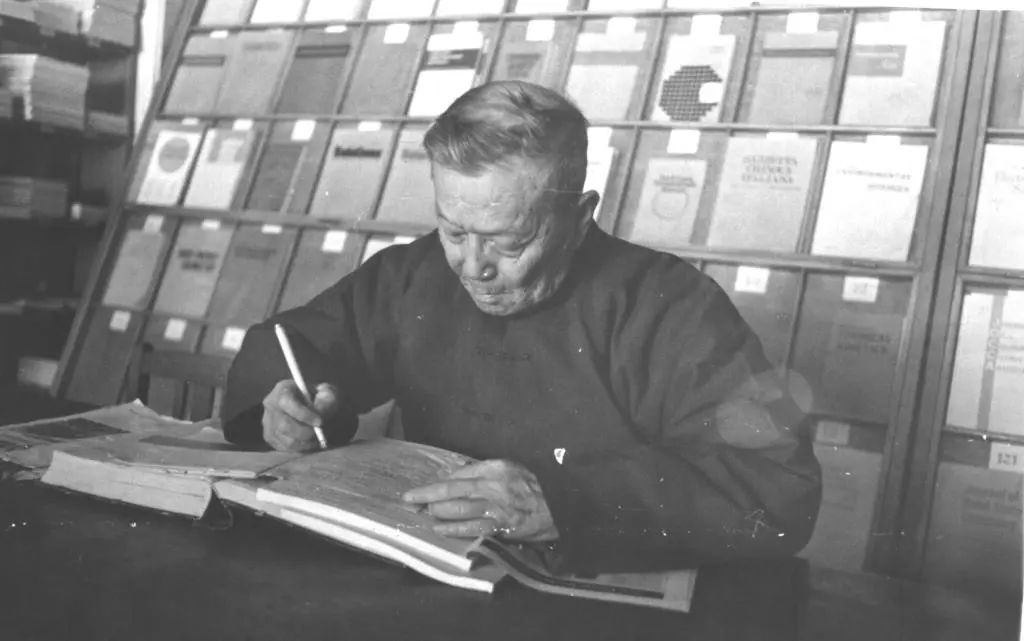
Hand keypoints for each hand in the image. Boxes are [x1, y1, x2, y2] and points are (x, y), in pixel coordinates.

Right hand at [261, 380, 338, 451]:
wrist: (315, 408)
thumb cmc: (321, 399)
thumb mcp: (329, 394)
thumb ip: (326, 402)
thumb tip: (320, 415)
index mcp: (283, 389)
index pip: (286, 402)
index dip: (303, 414)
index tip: (320, 422)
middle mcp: (271, 405)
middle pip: (284, 425)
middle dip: (306, 432)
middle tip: (321, 433)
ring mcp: (268, 423)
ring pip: (287, 440)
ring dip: (307, 442)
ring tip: (318, 437)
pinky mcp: (271, 438)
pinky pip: (287, 449)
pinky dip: (302, 448)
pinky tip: (310, 441)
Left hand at [402, 459, 558, 541]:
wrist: (558, 507)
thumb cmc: (534, 488)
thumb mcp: (510, 470)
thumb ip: (485, 472)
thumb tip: (458, 477)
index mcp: (495, 467)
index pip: (459, 474)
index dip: (439, 482)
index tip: (425, 487)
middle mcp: (492, 484)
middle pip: (451, 488)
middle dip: (426, 494)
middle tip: (409, 498)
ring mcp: (495, 506)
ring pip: (457, 507)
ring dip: (436, 510)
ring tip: (423, 511)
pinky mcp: (499, 525)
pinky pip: (470, 527)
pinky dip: (452, 528)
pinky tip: (439, 528)